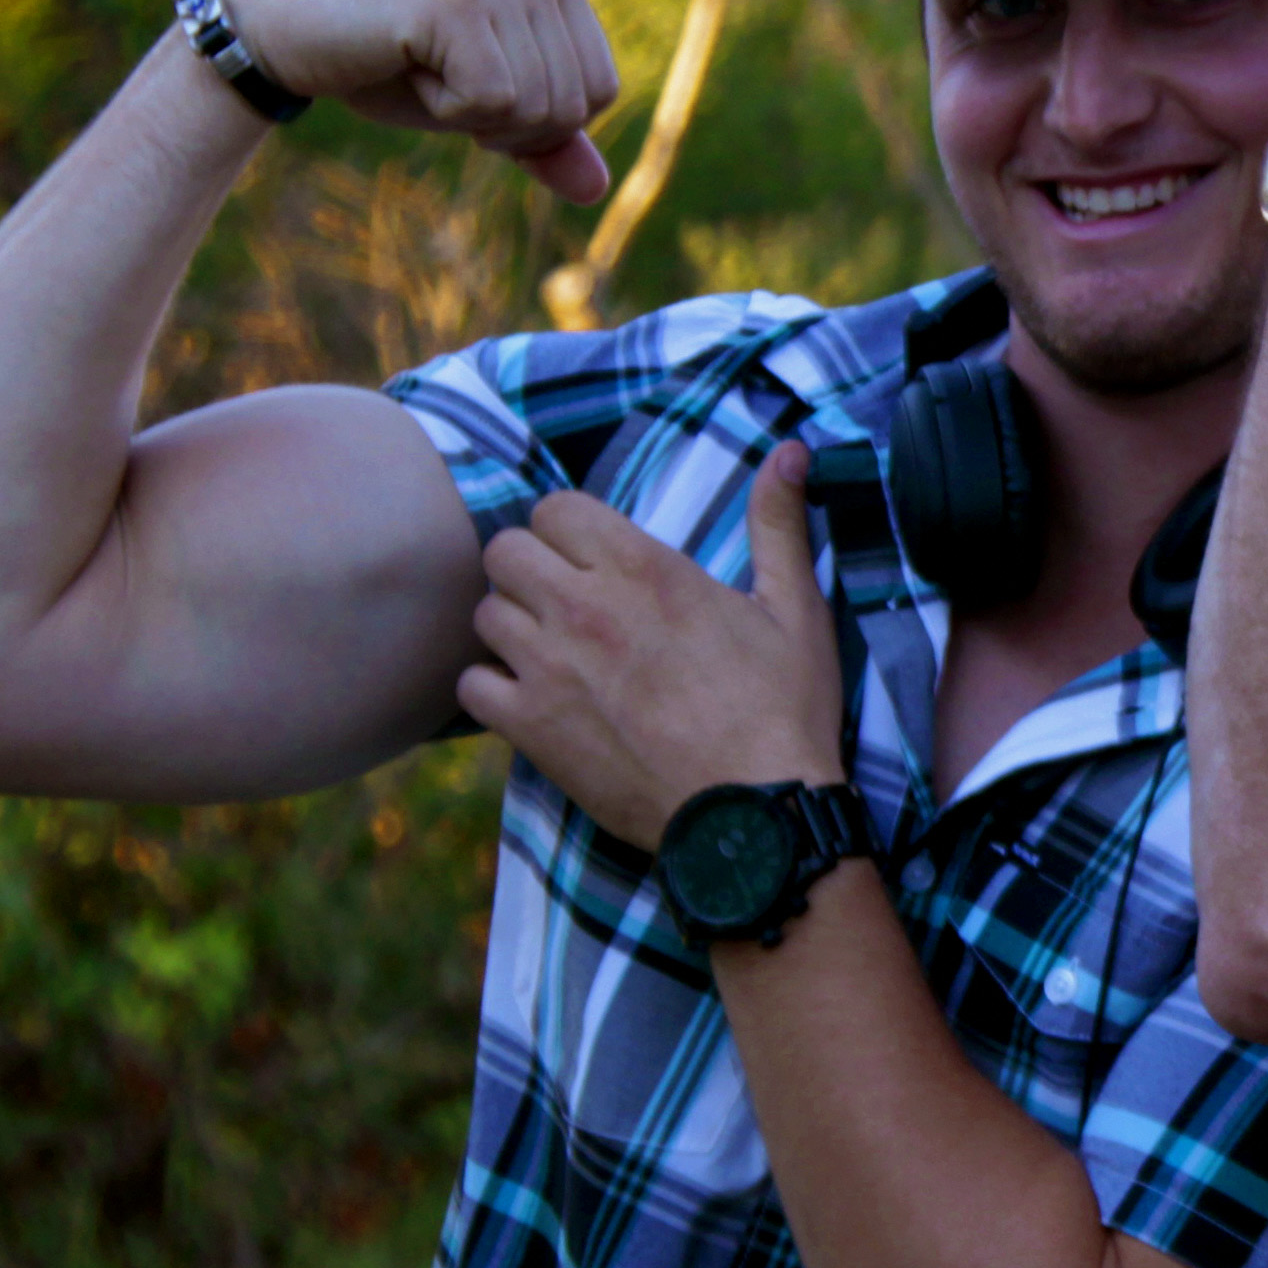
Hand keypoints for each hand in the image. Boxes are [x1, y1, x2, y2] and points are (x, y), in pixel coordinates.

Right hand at [218, 0, 618, 201]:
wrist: (287, 25)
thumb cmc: (389, 63)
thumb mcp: (481, 108)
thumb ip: (543, 141)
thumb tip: (597, 190)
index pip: (600, 92)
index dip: (538, 121)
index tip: (474, 82)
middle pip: (573, 107)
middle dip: (506, 124)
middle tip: (441, 76)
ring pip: (537, 109)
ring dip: (470, 114)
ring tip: (422, 64)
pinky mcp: (456, 3)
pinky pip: (492, 102)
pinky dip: (444, 107)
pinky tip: (405, 61)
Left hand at [453, 443, 843, 847]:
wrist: (753, 815)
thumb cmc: (783, 712)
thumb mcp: (796, 609)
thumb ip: (778, 523)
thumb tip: (792, 451)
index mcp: (644, 568)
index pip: (555, 508)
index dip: (569, 528)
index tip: (593, 556)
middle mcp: (584, 607)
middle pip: (505, 551)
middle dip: (531, 568)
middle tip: (568, 601)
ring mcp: (549, 667)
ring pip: (485, 614)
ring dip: (513, 626)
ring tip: (552, 651)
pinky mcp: (530, 727)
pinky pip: (472, 685)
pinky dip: (494, 688)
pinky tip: (531, 699)